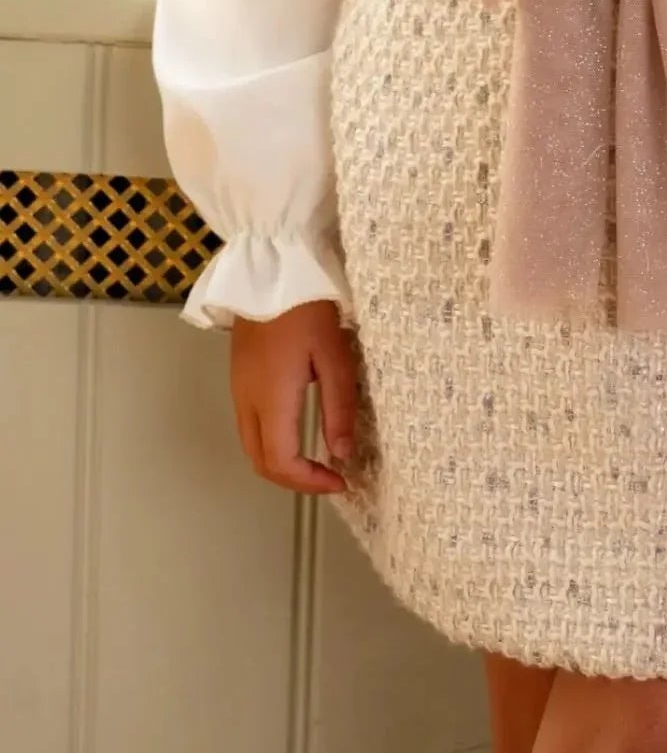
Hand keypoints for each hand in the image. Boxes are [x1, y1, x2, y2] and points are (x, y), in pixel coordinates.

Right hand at [229, 299, 356, 494]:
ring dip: (280, 463)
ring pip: (251, 446)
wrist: (271, 269)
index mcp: (271, 399)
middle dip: (294, 480)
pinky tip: (297, 430)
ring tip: (316, 459)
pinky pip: (248, 425)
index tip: (340, 481)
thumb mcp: (334, 355)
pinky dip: (271, 442)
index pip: (281, 463)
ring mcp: (238, 389)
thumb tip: (342, 454)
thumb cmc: (306, 308)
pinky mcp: (238, 376)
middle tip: (329, 476)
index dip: (310, 483)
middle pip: (260, 462)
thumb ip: (338, 407)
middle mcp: (247, 401)